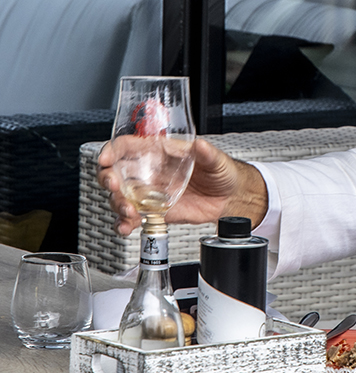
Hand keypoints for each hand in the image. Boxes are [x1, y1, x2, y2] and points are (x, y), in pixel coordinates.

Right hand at [98, 138, 268, 235]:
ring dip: (117, 204)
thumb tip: (200, 145)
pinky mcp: (154, 212)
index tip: (106, 158)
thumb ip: (207, 153)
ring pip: (120, 197)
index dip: (112, 151)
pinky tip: (126, 226)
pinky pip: (133, 218)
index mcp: (160, 153)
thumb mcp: (216, 159)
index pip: (128, 147)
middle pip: (116, 172)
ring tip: (128, 211)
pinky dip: (125, 223)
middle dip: (108, 179)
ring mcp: (149, 194)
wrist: (230, 198)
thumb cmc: (221, 172)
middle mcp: (150, 173)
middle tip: (115, 186)